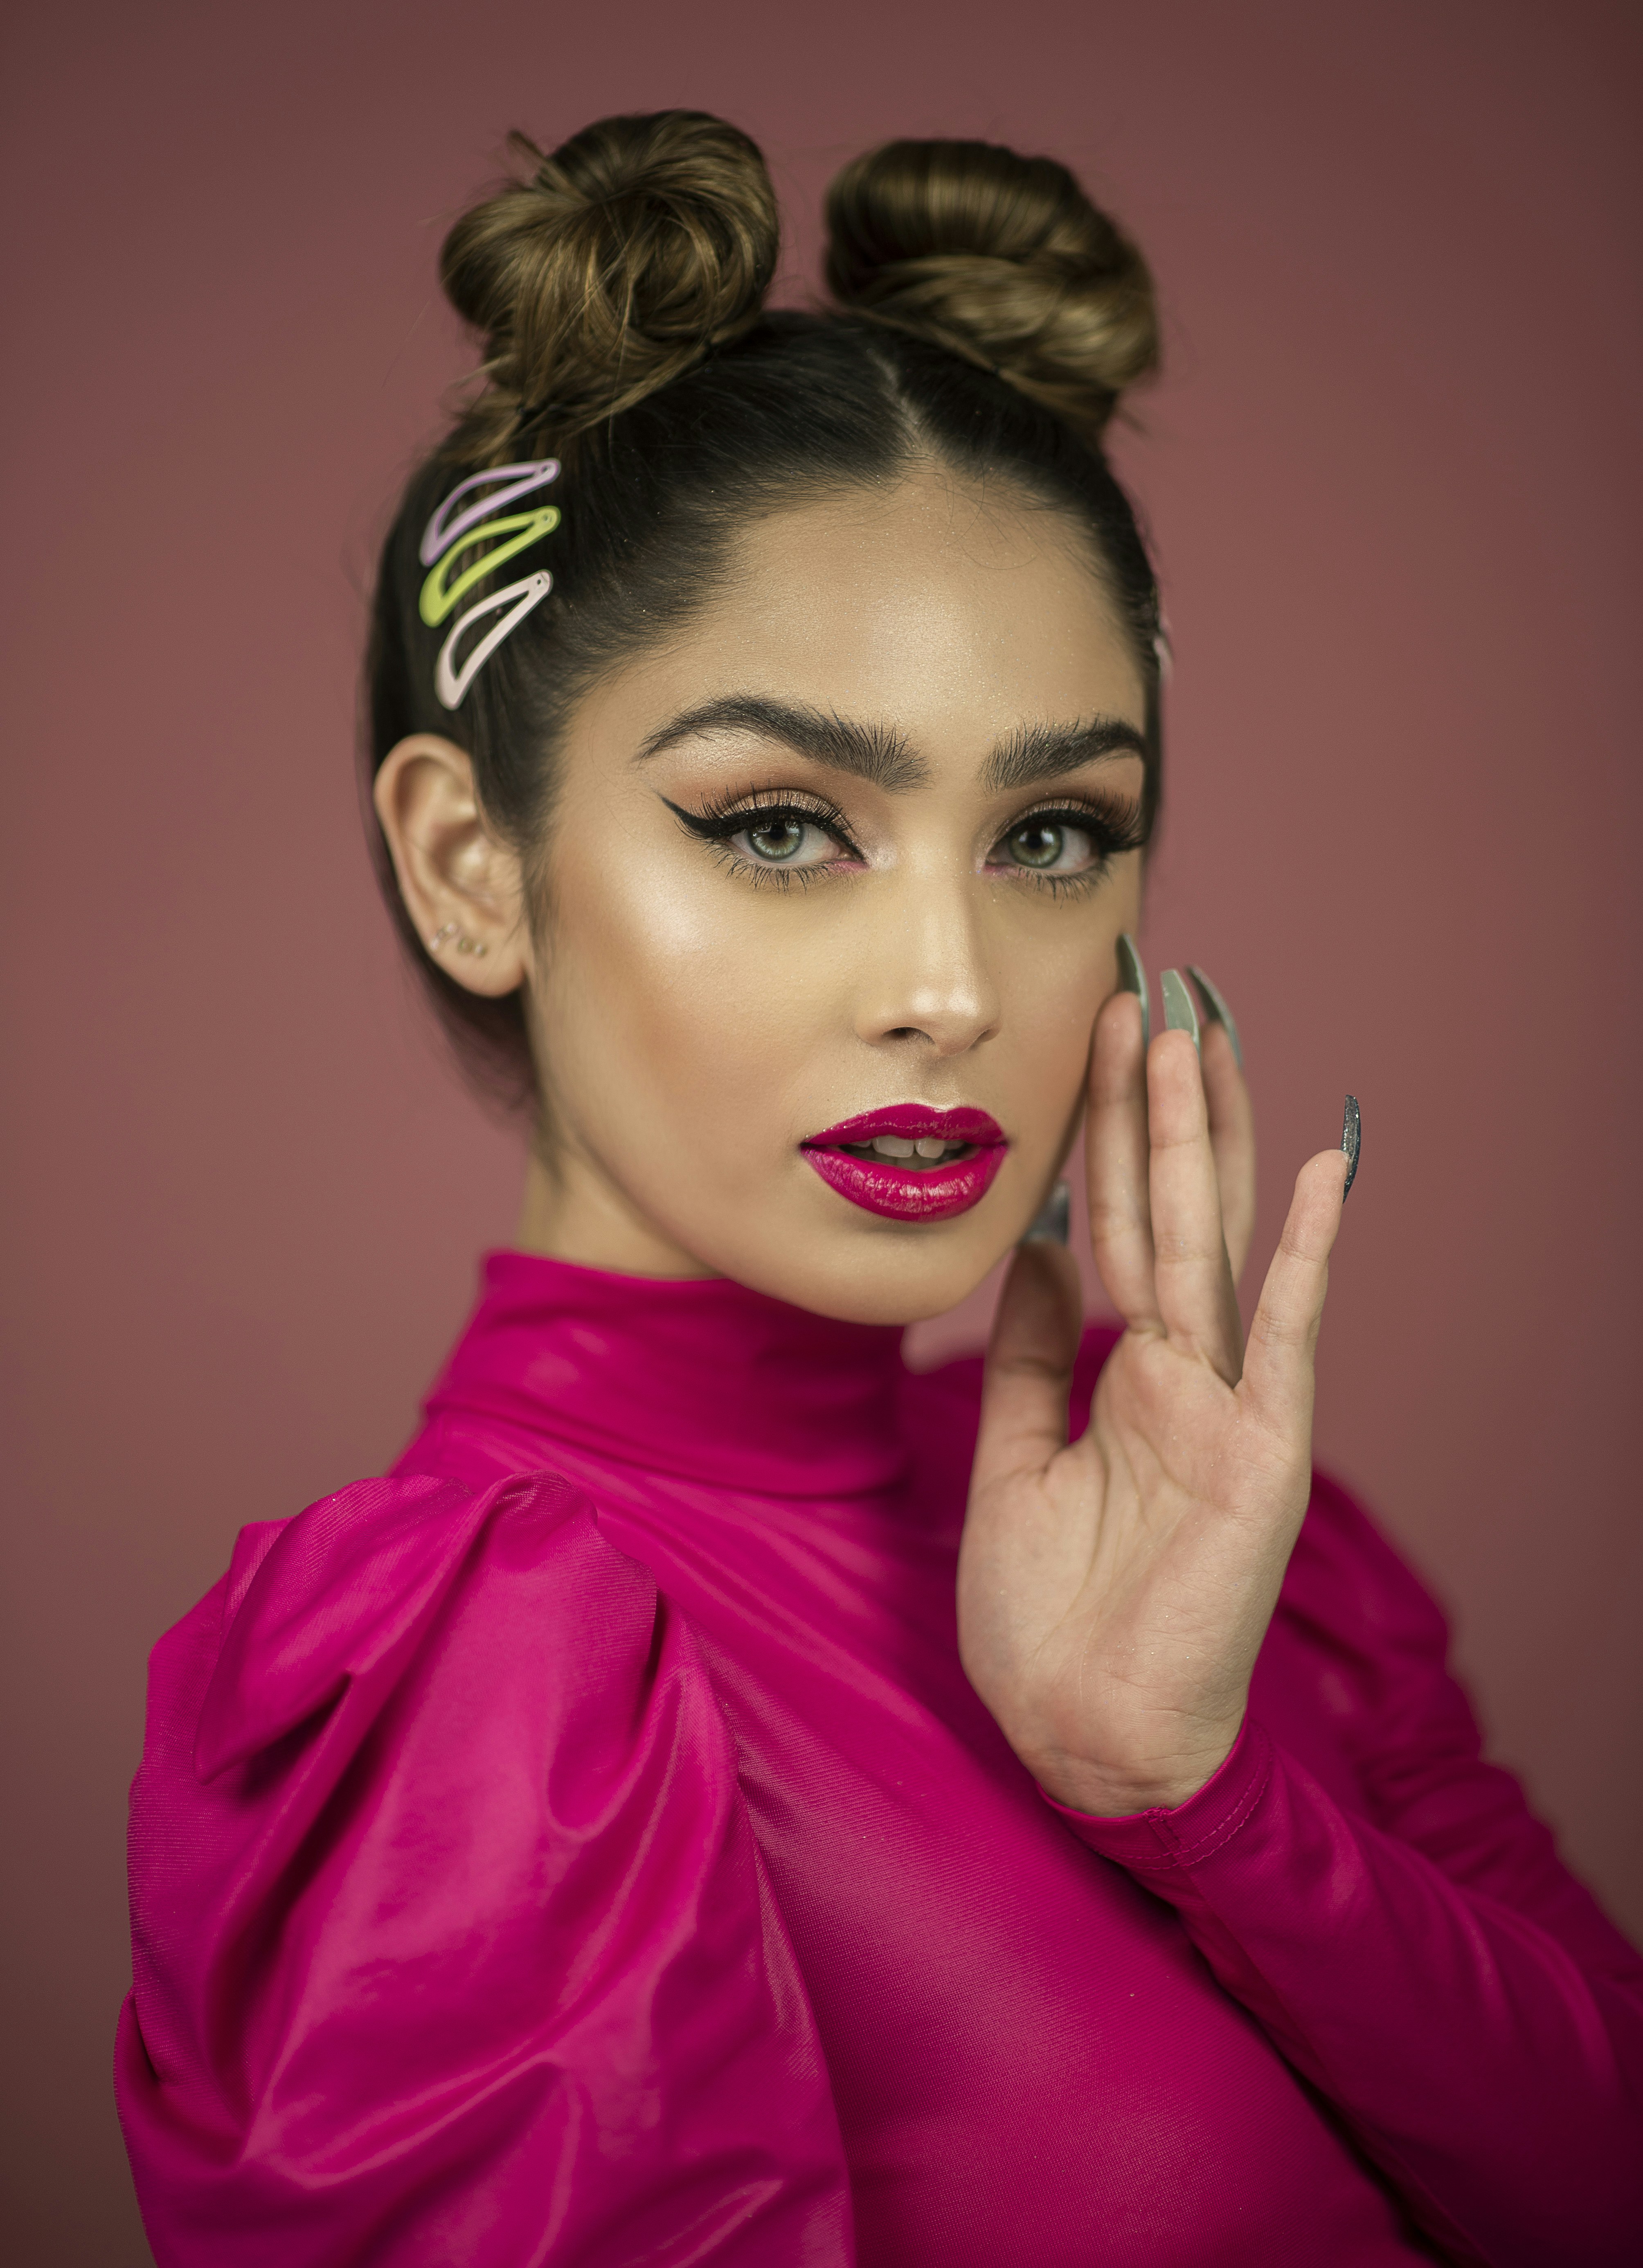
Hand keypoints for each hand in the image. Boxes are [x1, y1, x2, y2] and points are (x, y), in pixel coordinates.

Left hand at [958, 985, 1349, 1816]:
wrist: (1078, 1732)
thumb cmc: (1047, 1614)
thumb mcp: (1011, 1456)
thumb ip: (1026, 1355)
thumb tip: (1033, 1251)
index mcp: (1128, 1376)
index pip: (1117, 1225)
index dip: (1109, 1134)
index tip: (1101, 1042)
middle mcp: (1184, 1374)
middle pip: (1170, 1209)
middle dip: (1157, 1102)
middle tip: (1148, 989)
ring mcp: (1230, 1407)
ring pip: (1213, 1244)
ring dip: (1211, 1139)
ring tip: (1204, 1034)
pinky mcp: (1263, 1454)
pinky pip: (1283, 1336)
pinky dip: (1302, 1254)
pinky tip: (1326, 1171)